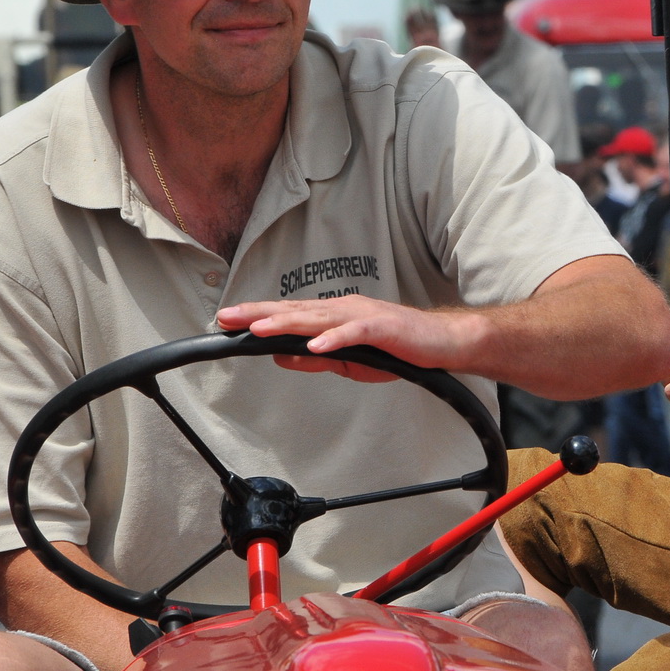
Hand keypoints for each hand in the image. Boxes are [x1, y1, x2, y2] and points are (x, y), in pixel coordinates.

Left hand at [217, 296, 475, 382]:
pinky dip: (333, 339)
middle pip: (296, 311)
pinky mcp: (384, 328)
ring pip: (318, 319)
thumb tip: (282, 358)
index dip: (258, 315)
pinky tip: (313, 345)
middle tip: (227, 317)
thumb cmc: (399, 348)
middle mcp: (345, 309)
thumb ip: (317, 359)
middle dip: (260, 314)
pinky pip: (354, 333)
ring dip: (287, 323)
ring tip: (259, 328)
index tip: (228, 320)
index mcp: (336, 315)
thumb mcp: (350, 361)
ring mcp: (364, 316)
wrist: (442, 343)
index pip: (290, 314)